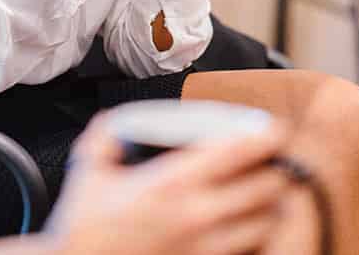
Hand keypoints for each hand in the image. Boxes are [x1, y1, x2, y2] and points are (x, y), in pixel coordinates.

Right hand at [46, 116, 290, 254]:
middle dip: (276, 173)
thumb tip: (120, 118)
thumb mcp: (89, 169)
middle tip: (275, 165)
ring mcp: (202, 249)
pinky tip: (248, 231)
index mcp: (171, 182)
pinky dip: (255, 241)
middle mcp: (194, 215)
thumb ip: (108, 134)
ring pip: (264, 226)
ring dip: (271, 209)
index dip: (265, 138)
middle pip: (264, 189)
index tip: (276, 131)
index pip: (237, 152)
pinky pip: (247, 254)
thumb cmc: (83, 227)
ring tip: (268, 199)